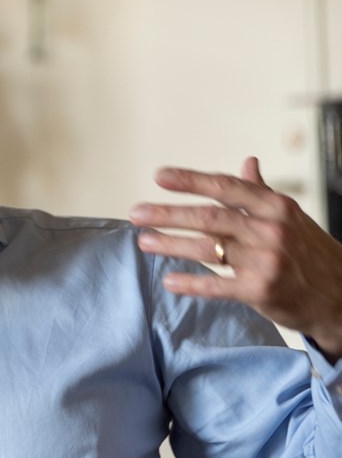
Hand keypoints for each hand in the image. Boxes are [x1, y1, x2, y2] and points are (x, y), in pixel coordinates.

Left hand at [130, 156, 341, 360]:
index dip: (191, 181)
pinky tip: (169, 280)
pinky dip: (191, 282)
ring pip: (208, 249)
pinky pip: (217, 285)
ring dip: (171, 245)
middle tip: (136, 213)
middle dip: (168, 215)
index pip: (227, 188)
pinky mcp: (261, 290)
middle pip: (210, 218)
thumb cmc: (309, 252)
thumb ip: (261, 192)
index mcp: (276, 207)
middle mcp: (271, 230)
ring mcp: (266, 260)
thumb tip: (247, 162)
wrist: (340, 296)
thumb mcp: (291, 217)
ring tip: (143, 242)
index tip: (159, 176)